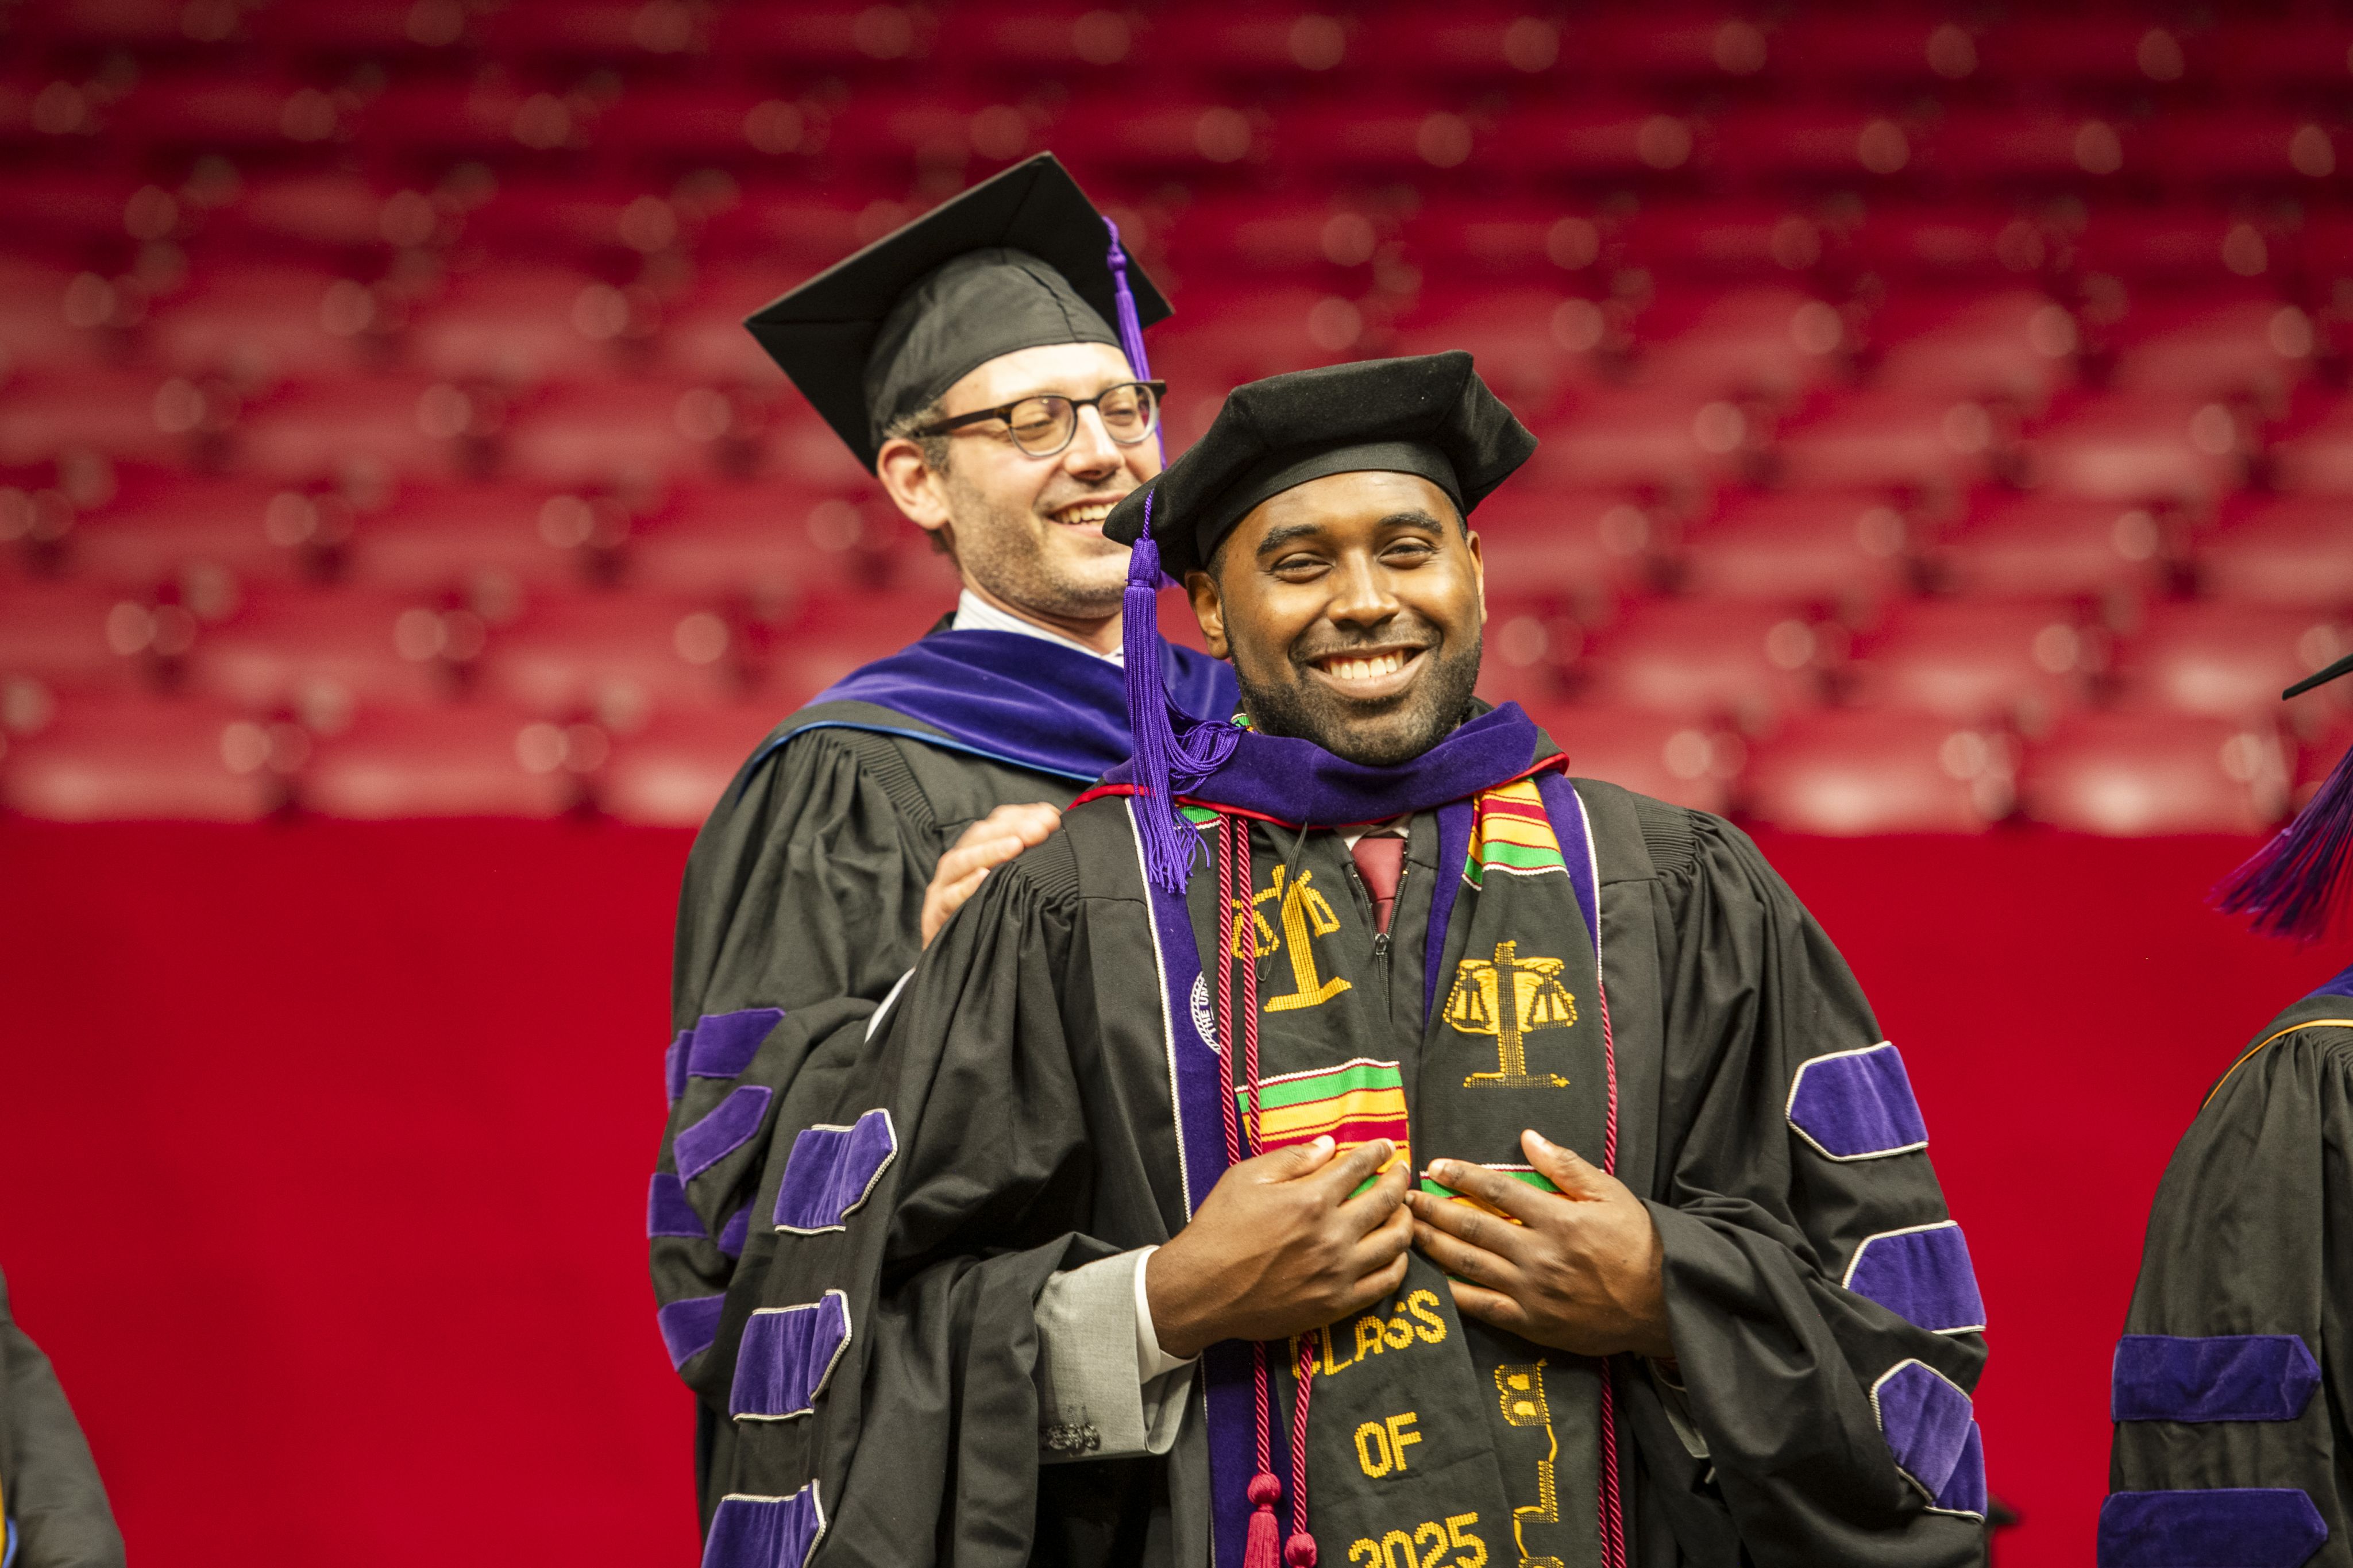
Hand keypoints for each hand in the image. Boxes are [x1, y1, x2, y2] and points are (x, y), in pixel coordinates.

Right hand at [920, 803, 1062, 945]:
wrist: (953, 960)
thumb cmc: (985, 916)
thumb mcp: (1005, 886)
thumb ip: (1026, 861)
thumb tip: (1056, 830)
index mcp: (974, 852)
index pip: (996, 824)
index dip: (1022, 816)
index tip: (1052, 816)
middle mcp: (957, 864)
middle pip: (979, 836)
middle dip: (1011, 828)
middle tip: (1040, 829)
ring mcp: (943, 887)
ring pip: (961, 861)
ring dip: (989, 851)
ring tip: (1016, 845)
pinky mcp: (936, 914)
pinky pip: (949, 898)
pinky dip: (965, 887)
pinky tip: (984, 877)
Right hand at [1145, 1138, 1411, 1358]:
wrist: (1201, 1291)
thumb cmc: (1218, 1230)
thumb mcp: (1245, 1179)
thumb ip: (1292, 1159)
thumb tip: (1328, 1145)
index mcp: (1309, 1200)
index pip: (1359, 1167)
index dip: (1377, 1153)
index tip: (1386, 1148)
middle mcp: (1331, 1236)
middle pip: (1386, 1201)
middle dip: (1399, 1180)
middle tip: (1402, 1172)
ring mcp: (1338, 1273)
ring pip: (1395, 1242)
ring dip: (1405, 1219)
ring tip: (1402, 1210)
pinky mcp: (1337, 1304)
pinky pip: (1386, 1282)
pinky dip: (1398, 1262)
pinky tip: (1394, 1252)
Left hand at [1406, 1129, 1672, 1361]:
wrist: (1663, 1304)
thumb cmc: (1637, 1243)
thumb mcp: (1610, 1193)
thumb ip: (1565, 1166)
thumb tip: (1527, 1137)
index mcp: (1557, 1218)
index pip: (1496, 1190)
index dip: (1461, 1175)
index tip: (1436, 1166)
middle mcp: (1538, 1254)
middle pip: (1471, 1227)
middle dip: (1433, 1209)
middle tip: (1406, 1197)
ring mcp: (1531, 1292)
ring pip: (1468, 1265)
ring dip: (1433, 1245)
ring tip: (1407, 1230)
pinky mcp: (1531, 1323)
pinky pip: (1481, 1306)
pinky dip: (1452, 1291)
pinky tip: (1431, 1278)